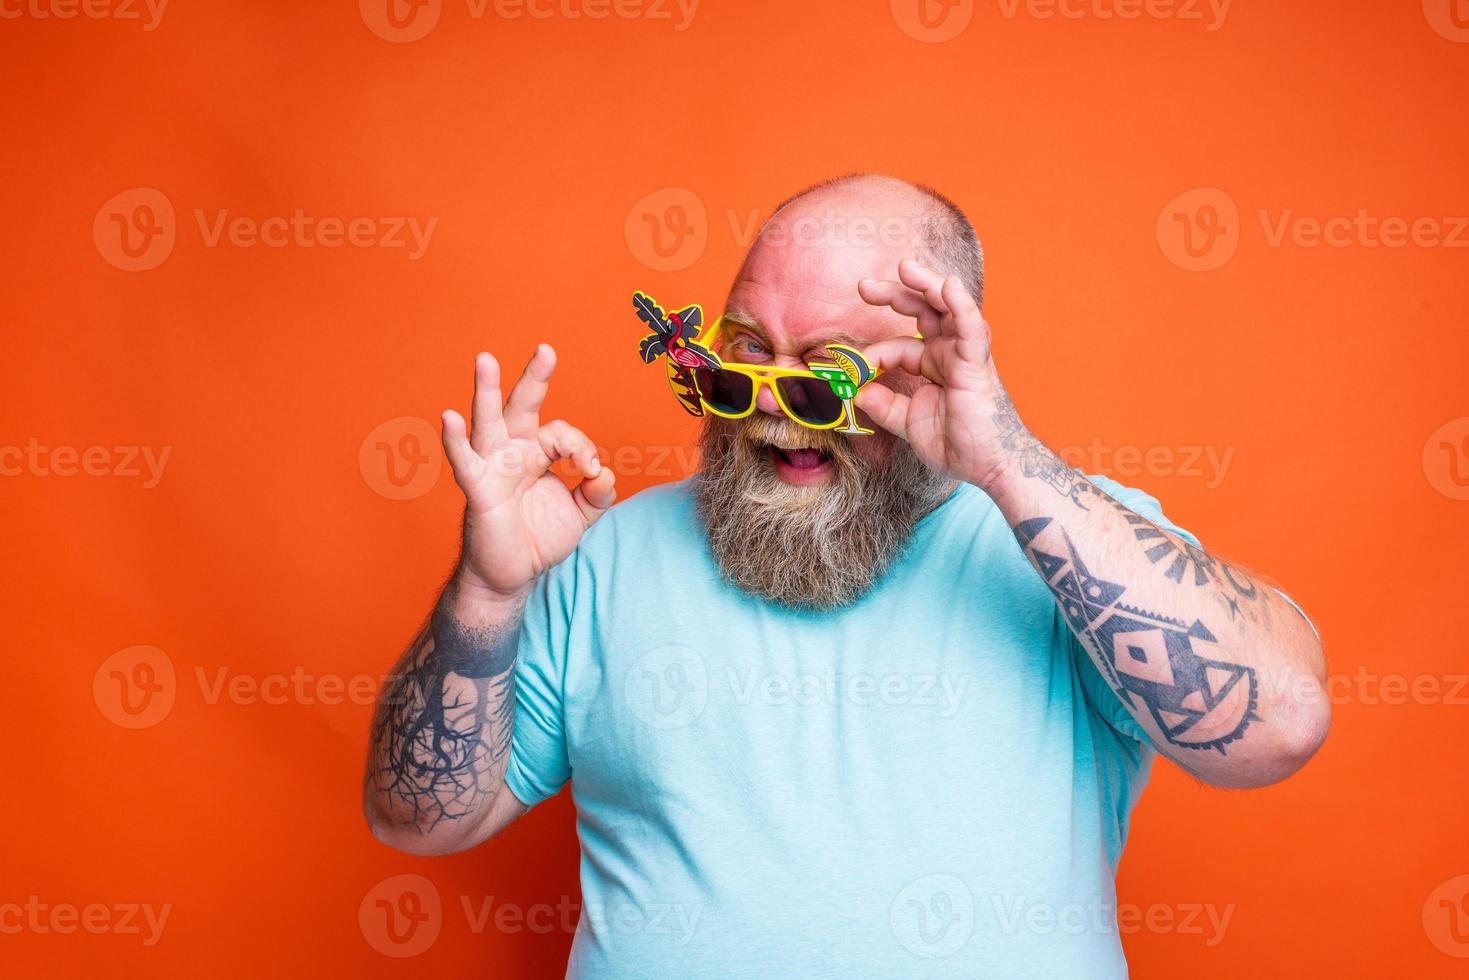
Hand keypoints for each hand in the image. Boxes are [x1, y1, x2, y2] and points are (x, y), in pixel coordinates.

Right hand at [440, 345, 615, 600]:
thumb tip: (605, 475)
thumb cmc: (538, 538)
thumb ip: (596, 495)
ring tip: (485, 360)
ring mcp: (492, 468)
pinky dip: (455, 441)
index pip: (563, 434)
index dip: (582, 450)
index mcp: (537, 453)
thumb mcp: (579, 516)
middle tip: (546, 350)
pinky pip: (465, 462)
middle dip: (534, 379)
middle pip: (522, 408)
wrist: (511, 577)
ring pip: (488, 422)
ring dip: (487, 391)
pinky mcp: (478, 490)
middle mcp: (513, 452)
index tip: (593, 475)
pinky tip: (449, 417)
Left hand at [856, 259, 1018, 490]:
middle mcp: (949, 352)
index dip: (873, 355)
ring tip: (905, 268)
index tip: (855, 371)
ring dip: (927, 285)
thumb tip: (856, 391)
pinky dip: (960, 305)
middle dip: (895, 294)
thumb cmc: (958, 444)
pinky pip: (970, 327)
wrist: (989, 467)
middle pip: (922, 311)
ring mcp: (963, 354)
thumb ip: (883, 405)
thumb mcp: (908, 423)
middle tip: (864, 286)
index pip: (897, 346)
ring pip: (947, 308)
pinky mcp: (977, 363)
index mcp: (933, 364)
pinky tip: (948, 286)